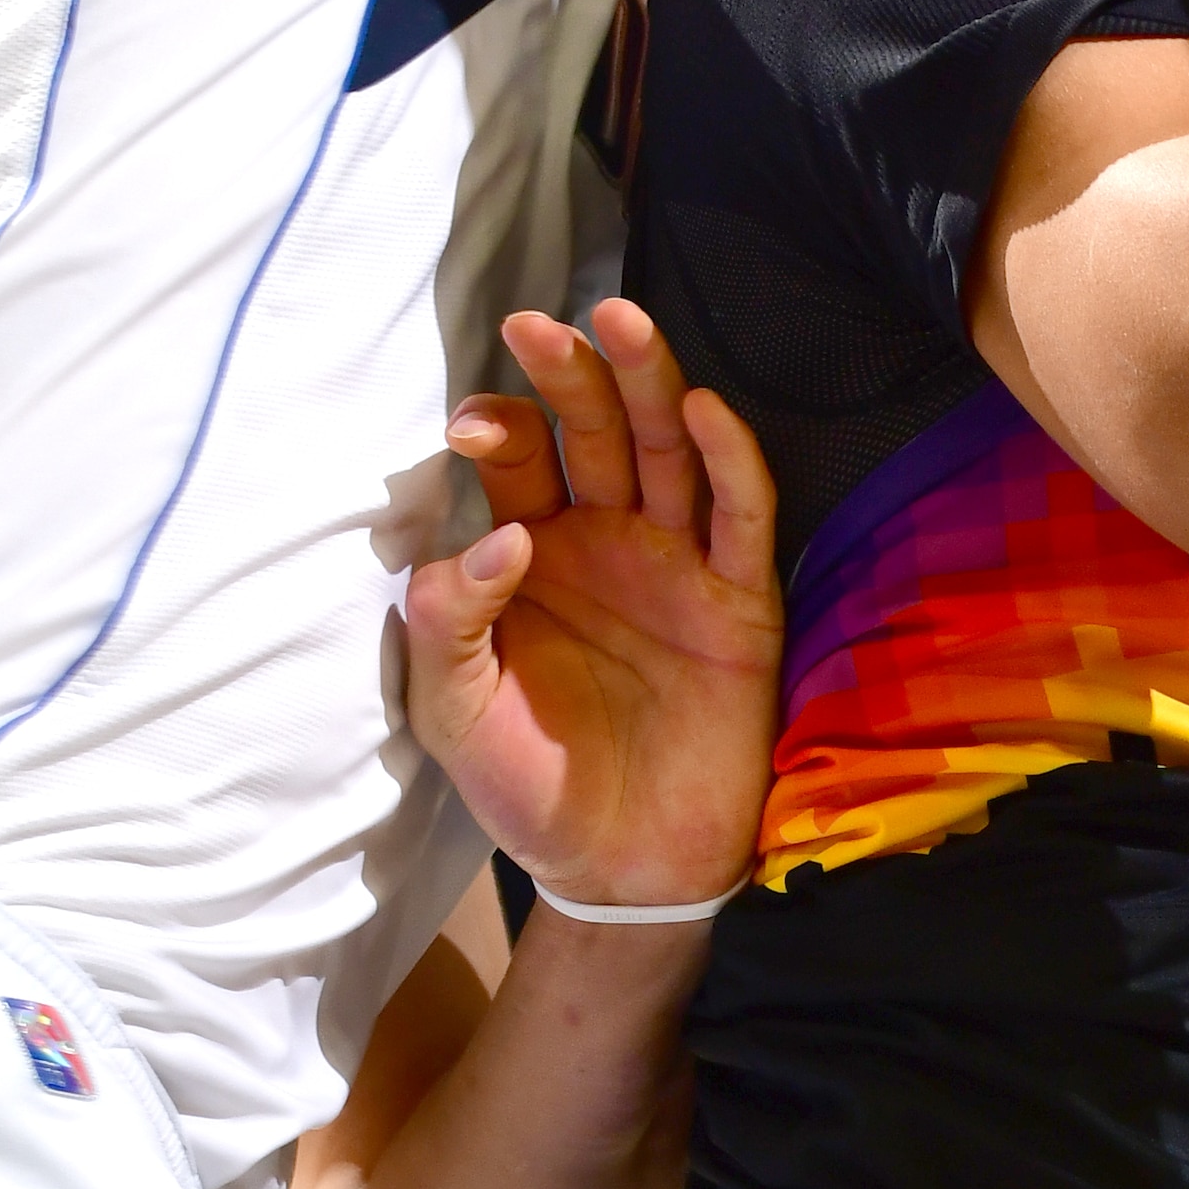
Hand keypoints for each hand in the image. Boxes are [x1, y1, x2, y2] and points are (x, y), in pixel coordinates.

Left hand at [404, 298, 782, 918]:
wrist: (618, 870)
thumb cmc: (527, 787)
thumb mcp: (454, 710)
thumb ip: (448, 622)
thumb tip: (494, 538)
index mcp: (531, 553)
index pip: (516, 458)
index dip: (495, 427)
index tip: (470, 427)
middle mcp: (608, 540)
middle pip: (594, 430)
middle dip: (568, 374)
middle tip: (536, 326)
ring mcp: (677, 566)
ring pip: (667, 450)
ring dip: (646, 382)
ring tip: (617, 319)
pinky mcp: (739, 605)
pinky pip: (740, 517)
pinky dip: (728, 460)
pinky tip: (703, 409)